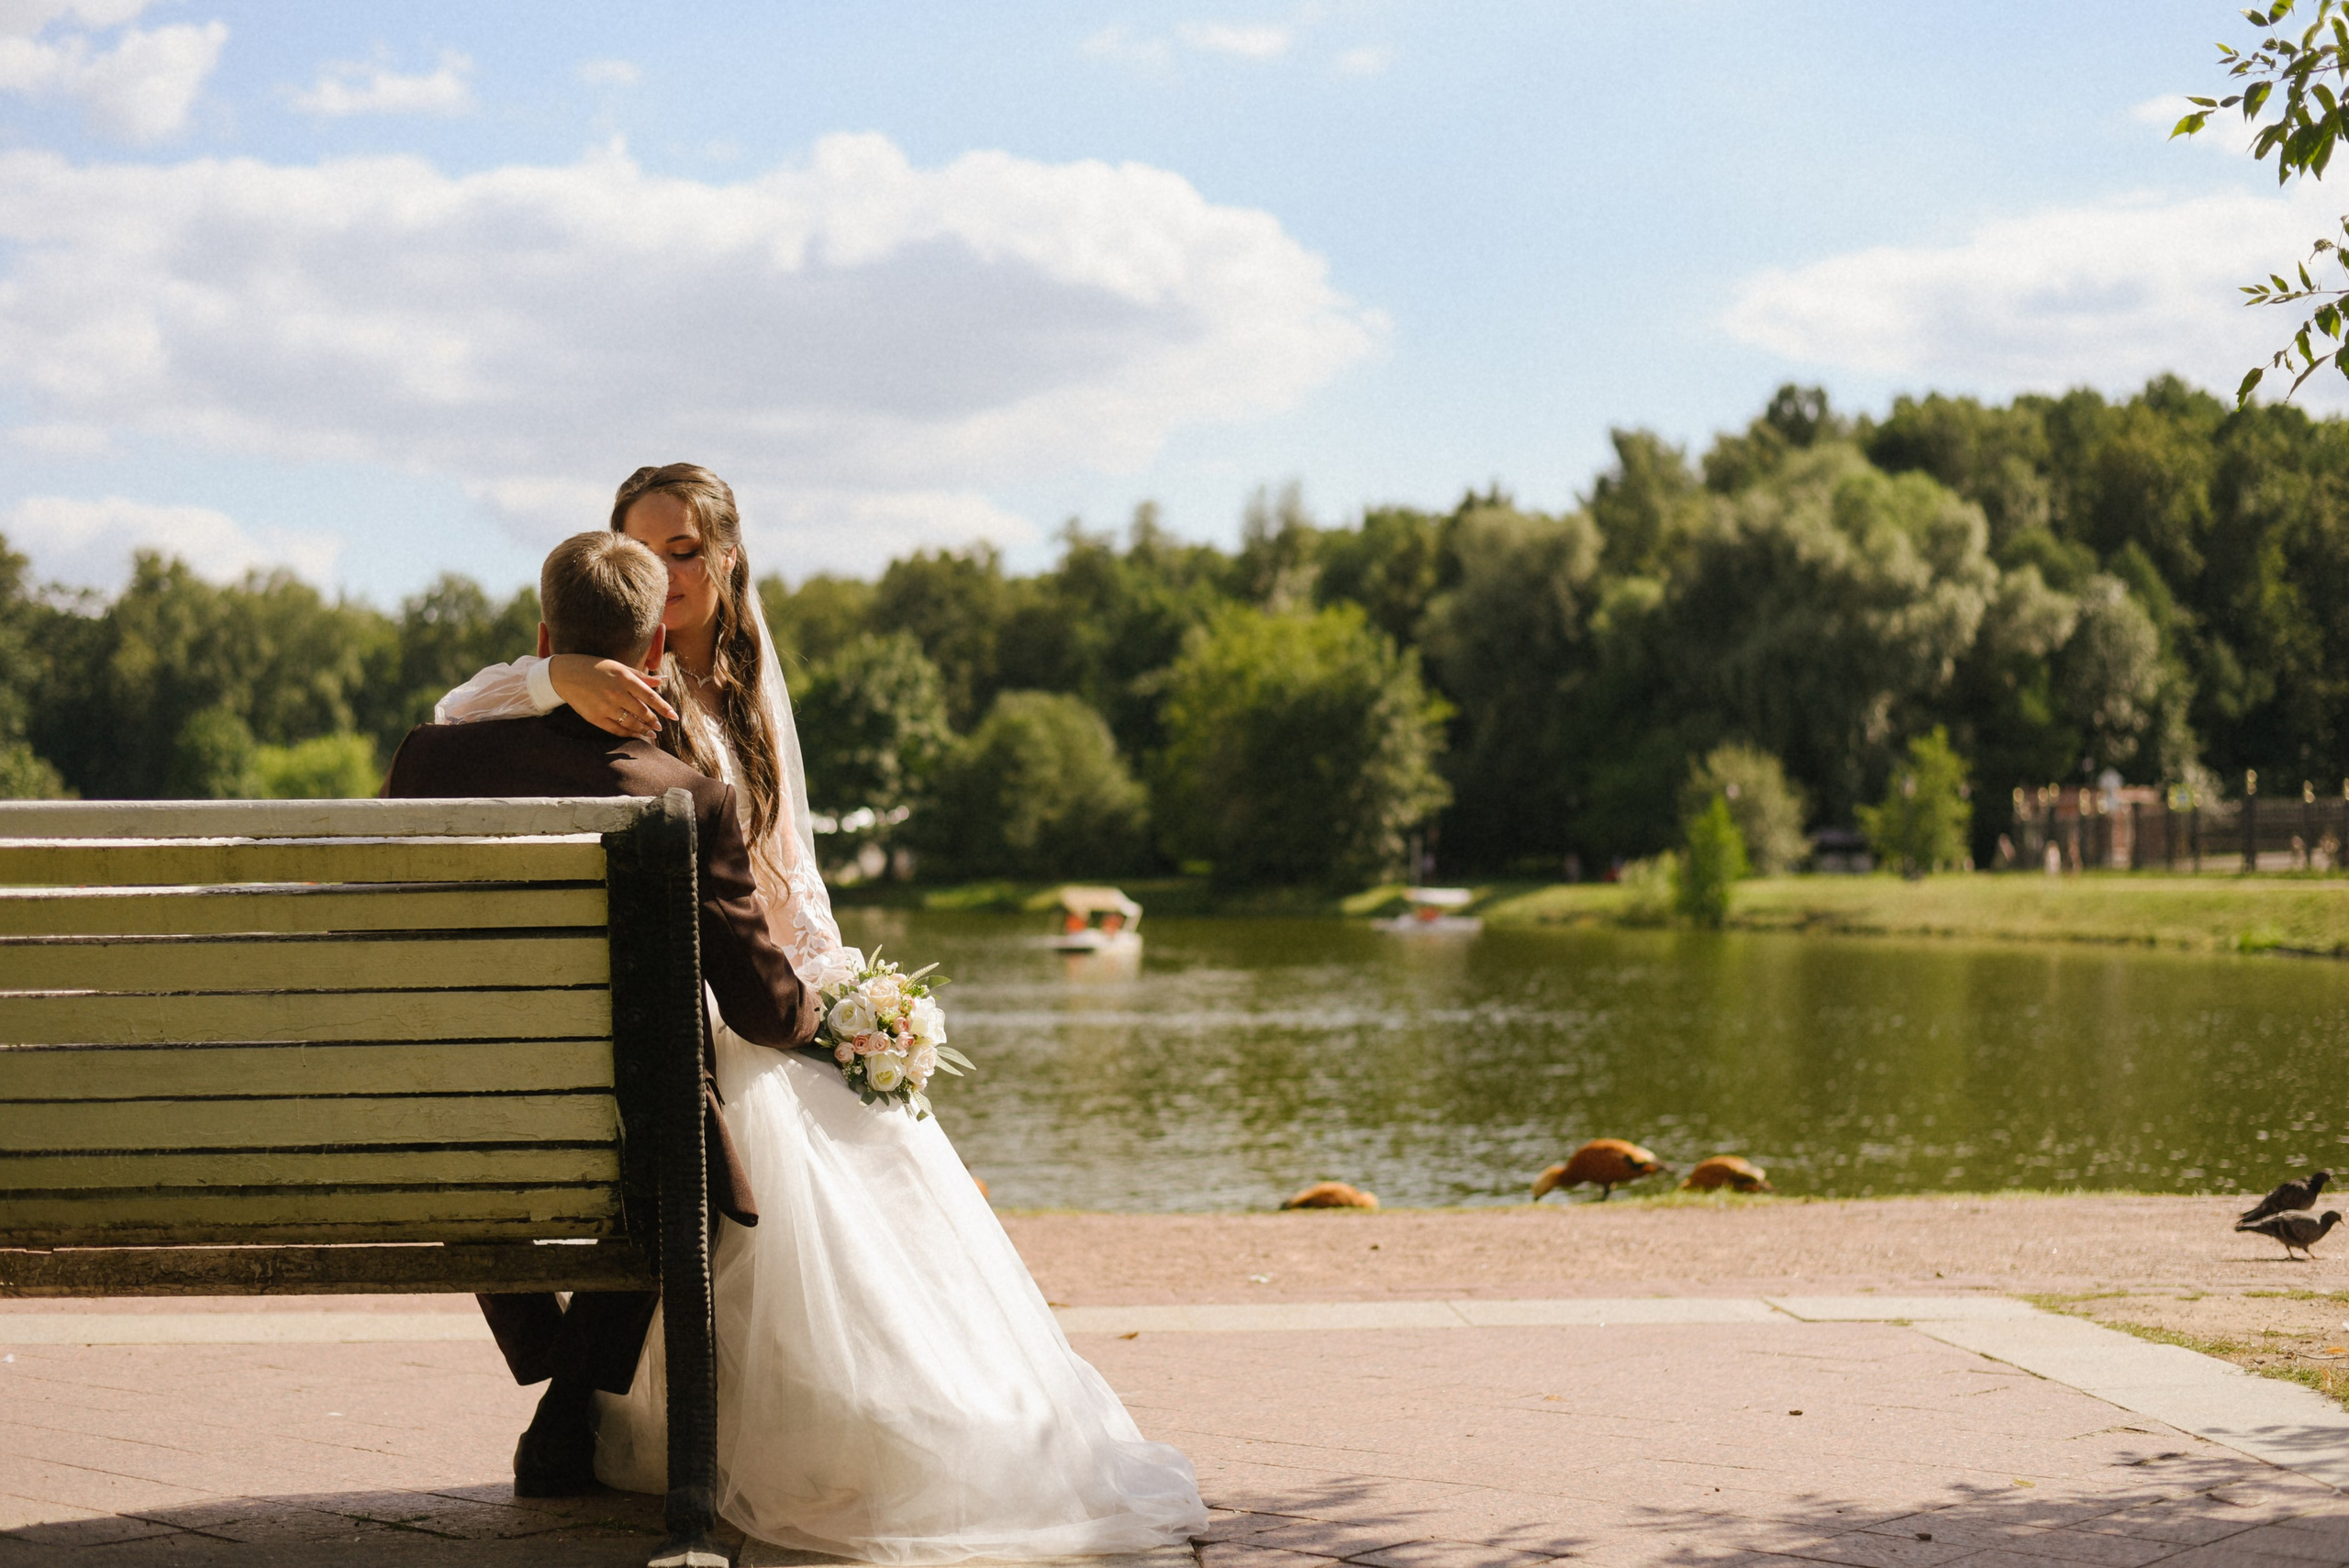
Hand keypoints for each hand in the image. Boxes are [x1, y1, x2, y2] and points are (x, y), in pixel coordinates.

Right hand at [546, 654, 677, 739]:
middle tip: (660, 727)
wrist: (565, 674)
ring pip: (630, 723)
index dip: (664, 708)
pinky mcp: (595, 717)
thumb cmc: (595, 668)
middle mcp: (616, 693)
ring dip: (643, 730)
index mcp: (624, 679)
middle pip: (642, 712)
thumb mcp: (619, 667)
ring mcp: (605, 707)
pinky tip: (635, 734)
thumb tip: (663, 680)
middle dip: (653, 721)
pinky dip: (628, 734)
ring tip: (651, 733)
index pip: (650, 696)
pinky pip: (616, 730)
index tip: (674, 716)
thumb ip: (642, 677)